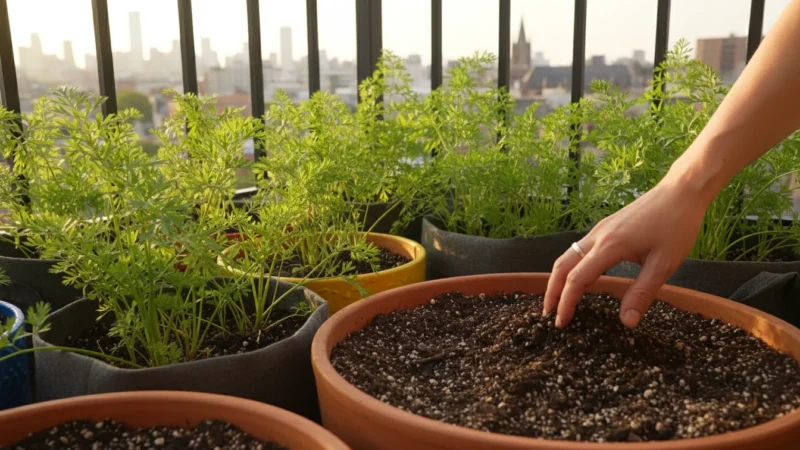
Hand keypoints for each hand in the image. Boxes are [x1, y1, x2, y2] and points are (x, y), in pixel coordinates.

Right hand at [544, 178, 707, 328]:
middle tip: (548, 314)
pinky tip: (579, 276)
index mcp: (609, 246)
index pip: (577, 279)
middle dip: (552, 291)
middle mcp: (598, 236)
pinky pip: (579, 248)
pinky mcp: (606, 226)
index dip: (566, 302)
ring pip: (568, 255)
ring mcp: (600, 229)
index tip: (562, 322)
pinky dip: (571, 266)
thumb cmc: (676, 225)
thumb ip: (642, 292)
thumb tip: (627, 322)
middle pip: (562, 265)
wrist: (681, 191)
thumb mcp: (664, 264)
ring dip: (559, 278)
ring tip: (558, 299)